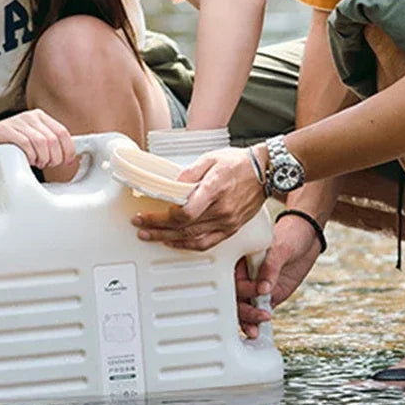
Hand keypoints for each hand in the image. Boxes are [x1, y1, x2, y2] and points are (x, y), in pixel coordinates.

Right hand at [0, 109, 74, 171]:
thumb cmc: (11, 142)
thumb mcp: (33, 139)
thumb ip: (50, 144)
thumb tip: (70, 157)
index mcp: (40, 117)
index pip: (62, 132)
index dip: (68, 149)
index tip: (67, 161)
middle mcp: (30, 117)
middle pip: (52, 139)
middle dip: (54, 157)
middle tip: (48, 164)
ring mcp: (16, 122)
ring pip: (40, 142)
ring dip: (42, 158)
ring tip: (37, 163)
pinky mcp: (4, 130)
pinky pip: (24, 143)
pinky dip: (29, 155)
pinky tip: (27, 160)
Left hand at [132, 146, 264, 250]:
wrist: (265, 171)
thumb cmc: (238, 163)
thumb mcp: (211, 158)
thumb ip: (190, 173)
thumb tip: (173, 185)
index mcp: (215, 189)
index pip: (185, 213)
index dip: (165, 217)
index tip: (151, 212)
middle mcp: (222, 209)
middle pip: (184, 227)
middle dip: (157, 228)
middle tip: (140, 225)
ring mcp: (227, 222)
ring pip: (192, 238)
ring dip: (167, 239)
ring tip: (150, 236)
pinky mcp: (231, 229)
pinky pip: (207, 244)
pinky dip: (187, 245)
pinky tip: (174, 242)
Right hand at [235, 213, 323, 337]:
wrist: (308, 236)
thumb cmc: (290, 234)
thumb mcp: (281, 247)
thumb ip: (271, 267)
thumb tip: (264, 289)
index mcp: (241, 259)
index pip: (234, 279)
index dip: (244, 288)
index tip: (260, 291)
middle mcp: (247, 274)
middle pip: (236, 297)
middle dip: (244, 310)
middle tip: (260, 316)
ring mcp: (258, 286)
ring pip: (245, 307)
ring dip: (248, 320)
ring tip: (255, 332)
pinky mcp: (270, 295)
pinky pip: (260, 310)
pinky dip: (258, 322)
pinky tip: (259, 331)